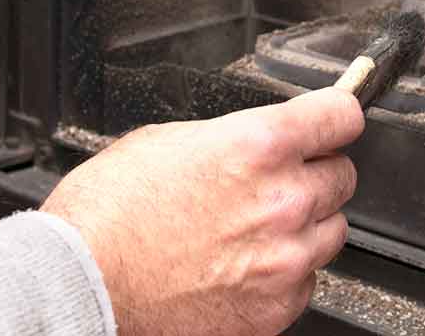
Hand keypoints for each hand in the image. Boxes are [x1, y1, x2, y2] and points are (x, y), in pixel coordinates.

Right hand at [42, 87, 365, 335]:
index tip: (333, 121)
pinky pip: (305, 281)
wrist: (82, 282)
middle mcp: (282, 202)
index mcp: (258, 147)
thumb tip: (252, 140)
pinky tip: (240, 265)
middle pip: (343, 175)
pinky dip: (283, 273)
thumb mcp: (165, 140)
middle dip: (313, 173)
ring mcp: (284, 260)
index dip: (336, 116)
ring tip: (251, 229)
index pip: (341, 116)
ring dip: (304, 225)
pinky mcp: (274, 308)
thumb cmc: (108, 213)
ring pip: (331, 232)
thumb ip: (228, 137)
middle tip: (272, 182)